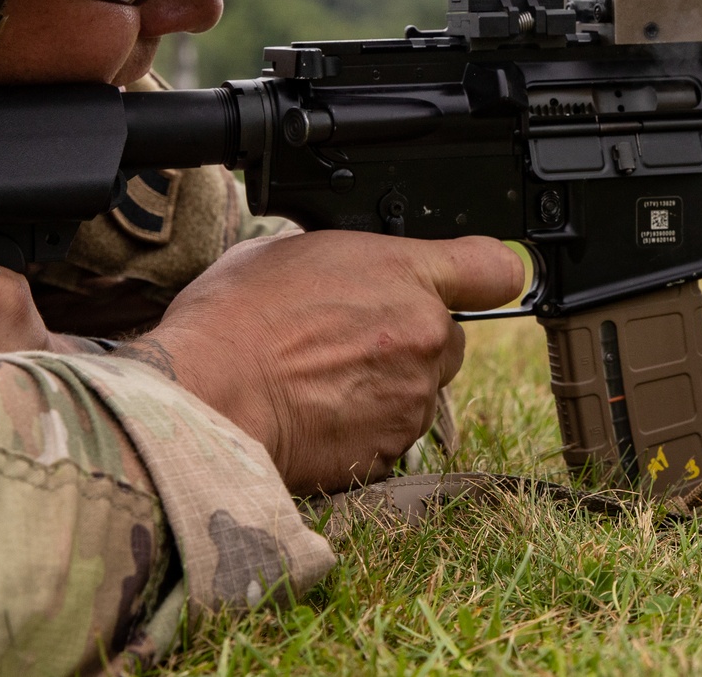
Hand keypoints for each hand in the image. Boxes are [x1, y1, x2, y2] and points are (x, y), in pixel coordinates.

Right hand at [137, 229, 525, 492]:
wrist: (208, 395)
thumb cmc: (235, 316)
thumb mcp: (292, 251)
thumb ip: (349, 261)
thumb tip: (352, 274)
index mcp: (406, 274)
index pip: (493, 268)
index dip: (484, 277)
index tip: (474, 283)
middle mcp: (425, 335)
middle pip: (446, 338)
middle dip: (410, 341)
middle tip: (348, 343)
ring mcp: (413, 398)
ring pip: (419, 391)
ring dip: (385, 388)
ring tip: (319, 380)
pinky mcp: (391, 451)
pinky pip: (392, 436)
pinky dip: (364, 429)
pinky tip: (317, 415)